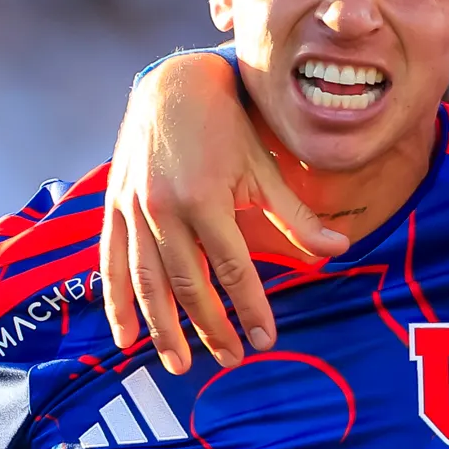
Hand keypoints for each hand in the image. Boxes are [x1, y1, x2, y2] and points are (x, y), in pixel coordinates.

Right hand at [102, 52, 342, 373]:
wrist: (173, 84)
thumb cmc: (227, 126)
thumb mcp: (264, 168)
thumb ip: (295, 216)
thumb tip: (337, 251)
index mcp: (205, 199)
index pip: (233, 269)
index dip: (250, 307)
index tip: (266, 339)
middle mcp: (163, 209)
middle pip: (190, 284)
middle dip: (211, 328)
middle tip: (233, 359)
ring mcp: (133, 209)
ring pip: (147, 282)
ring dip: (163, 329)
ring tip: (179, 364)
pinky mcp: (114, 207)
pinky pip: (111, 263)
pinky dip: (116, 302)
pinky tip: (125, 337)